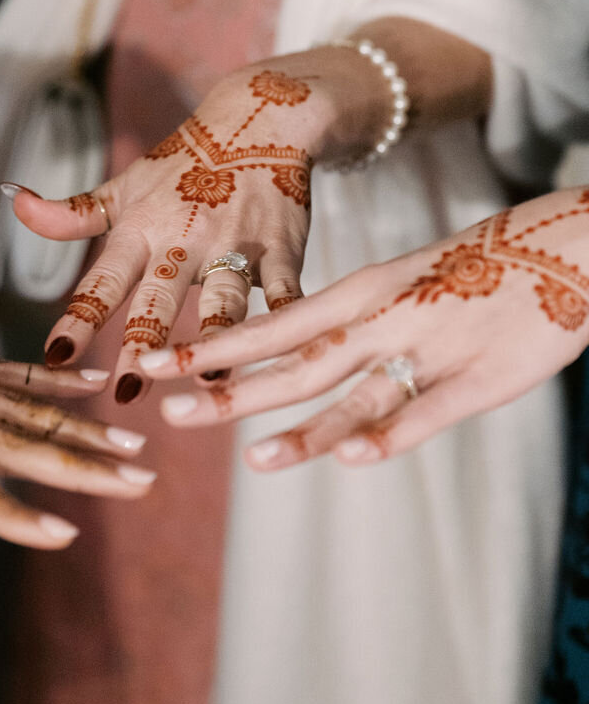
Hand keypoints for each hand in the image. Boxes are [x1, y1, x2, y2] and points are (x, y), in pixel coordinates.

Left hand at [7, 60, 344, 405]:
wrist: (260, 120)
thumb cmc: (184, 163)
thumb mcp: (125, 188)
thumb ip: (71, 212)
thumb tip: (12, 200)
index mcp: (141, 229)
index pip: (102, 280)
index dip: (78, 319)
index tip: (55, 358)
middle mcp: (184, 239)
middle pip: (159, 296)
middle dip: (144, 342)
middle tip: (127, 389)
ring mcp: (235, 243)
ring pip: (223, 295)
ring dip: (218, 333)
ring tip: (211, 373)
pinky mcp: (282, 247)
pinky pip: (286, 287)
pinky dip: (288, 313)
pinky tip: (290, 345)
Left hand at [140, 186, 588, 465]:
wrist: (562, 243)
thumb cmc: (475, 269)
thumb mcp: (400, 283)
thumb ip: (351, 322)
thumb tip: (294, 357)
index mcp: (361, 293)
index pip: (273, 325)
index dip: (213, 348)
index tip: (154, 362)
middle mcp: (382, 318)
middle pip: (296, 360)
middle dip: (231, 388)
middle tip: (169, 409)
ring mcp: (429, 348)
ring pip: (357, 393)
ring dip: (306, 428)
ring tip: (252, 459)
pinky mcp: (479, 379)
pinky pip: (426, 412)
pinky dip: (389, 435)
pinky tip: (353, 461)